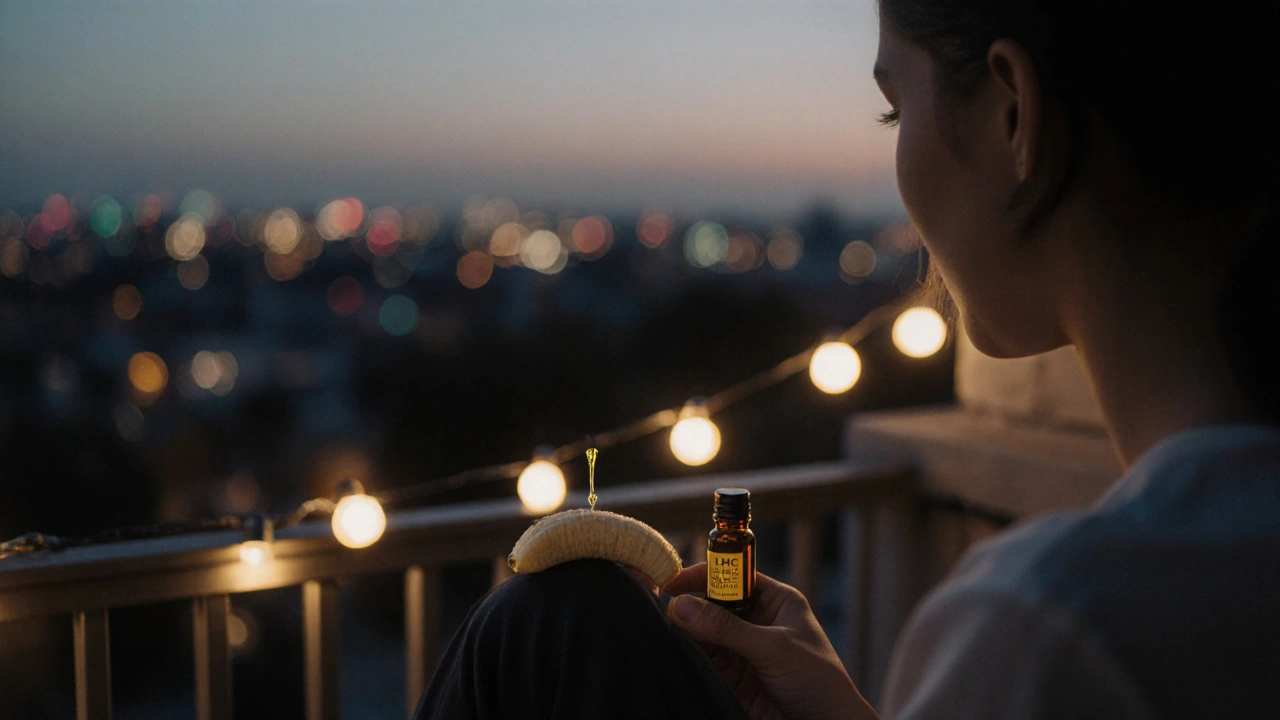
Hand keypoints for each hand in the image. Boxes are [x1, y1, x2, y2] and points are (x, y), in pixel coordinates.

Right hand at [663, 564, 878, 719]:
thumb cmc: (818, 680)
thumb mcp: (772, 647)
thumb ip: (726, 627)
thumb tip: (682, 606)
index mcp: (775, 601)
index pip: (734, 578)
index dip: (705, 576)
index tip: (675, 580)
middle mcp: (758, 622)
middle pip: (715, 605)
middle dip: (691, 606)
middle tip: (664, 608)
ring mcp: (745, 650)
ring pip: (706, 635)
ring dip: (687, 633)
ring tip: (665, 630)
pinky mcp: (735, 678)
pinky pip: (706, 662)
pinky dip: (691, 657)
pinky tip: (676, 653)